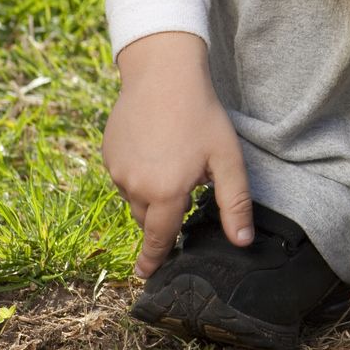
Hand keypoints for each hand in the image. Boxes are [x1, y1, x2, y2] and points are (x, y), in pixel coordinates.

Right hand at [101, 31, 254, 276]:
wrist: (163, 74)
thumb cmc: (202, 115)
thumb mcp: (227, 159)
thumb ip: (234, 203)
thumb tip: (242, 241)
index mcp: (166, 193)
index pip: (160, 238)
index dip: (155, 258)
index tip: (147, 274)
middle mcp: (135, 187)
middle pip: (147, 219)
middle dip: (162, 220)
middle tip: (181, 202)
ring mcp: (117, 170)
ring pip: (134, 198)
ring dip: (151, 195)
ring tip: (174, 166)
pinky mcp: (107, 153)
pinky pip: (123, 176)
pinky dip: (139, 174)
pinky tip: (157, 150)